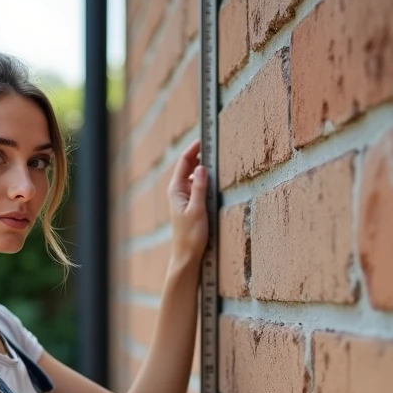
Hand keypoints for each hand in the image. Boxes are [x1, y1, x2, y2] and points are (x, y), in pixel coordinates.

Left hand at [167, 139, 209, 259]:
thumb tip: (202, 167)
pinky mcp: (191, 203)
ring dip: (203, 166)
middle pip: (189, 166)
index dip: (194, 149)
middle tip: (213, 141)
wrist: (187, 254)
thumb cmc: (191, 235)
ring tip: (216, 155)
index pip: (184, 162)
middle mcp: (178, 191)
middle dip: (199, 153)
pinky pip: (198, 185)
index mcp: (176, 190)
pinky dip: (206, 178)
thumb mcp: (198, 209)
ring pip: (194, 175)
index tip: (204, 137)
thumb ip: (200, 188)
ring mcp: (184, 196)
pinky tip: (215, 176)